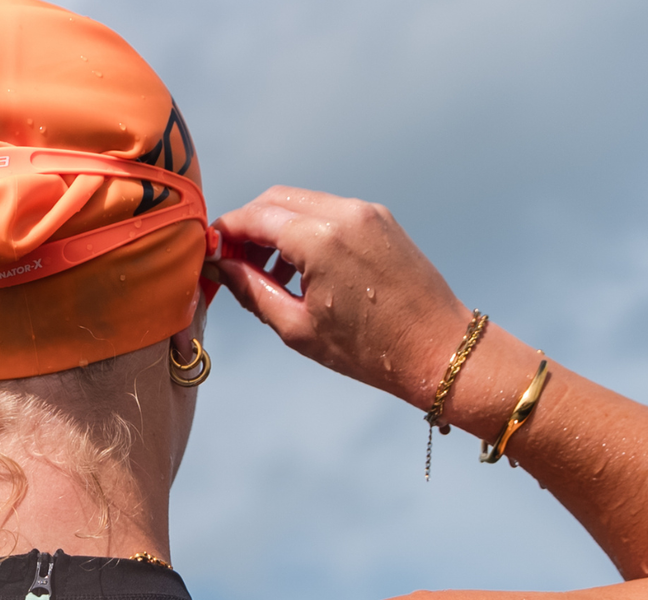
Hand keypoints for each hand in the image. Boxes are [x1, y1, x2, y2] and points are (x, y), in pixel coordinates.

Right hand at [213, 187, 472, 409]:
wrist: (438, 348)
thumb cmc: (370, 350)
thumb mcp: (297, 328)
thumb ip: (251, 290)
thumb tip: (221, 267)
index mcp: (320, 239)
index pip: (253, 217)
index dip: (224, 232)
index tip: (210, 252)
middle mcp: (344, 214)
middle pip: (275, 200)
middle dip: (248, 226)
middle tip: (234, 262)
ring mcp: (366, 213)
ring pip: (302, 203)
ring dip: (276, 228)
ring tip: (268, 274)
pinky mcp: (381, 219)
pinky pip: (329, 212)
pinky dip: (305, 230)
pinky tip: (302, 269)